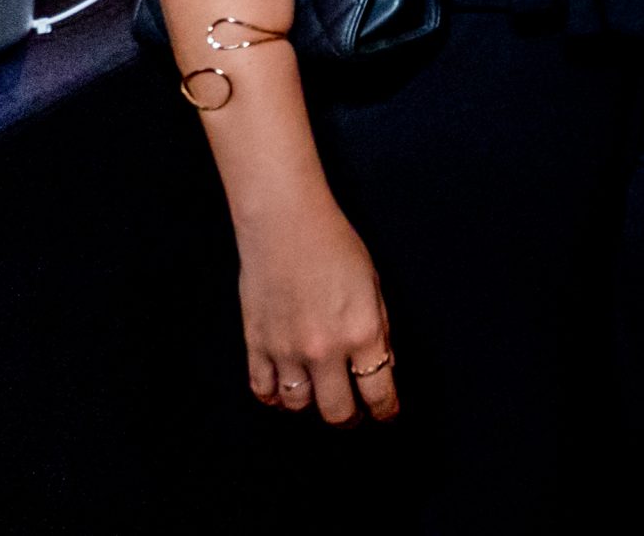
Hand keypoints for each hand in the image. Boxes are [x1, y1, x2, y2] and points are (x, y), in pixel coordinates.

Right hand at [236, 198, 399, 426]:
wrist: (285, 224)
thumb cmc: (334, 246)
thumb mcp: (373, 286)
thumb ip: (378, 330)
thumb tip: (382, 365)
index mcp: (362, 332)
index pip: (379, 392)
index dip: (385, 411)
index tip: (386, 415)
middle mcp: (325, 349)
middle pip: (337, 412)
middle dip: (349, 418)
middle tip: (354, 414)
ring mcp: (287, 350)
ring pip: (298, 406)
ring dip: (311, 406)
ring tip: (319, 395)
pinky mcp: (256, 345)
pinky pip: (263, 390)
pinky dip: (275, 396)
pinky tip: (285, 389)